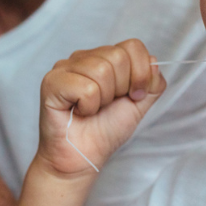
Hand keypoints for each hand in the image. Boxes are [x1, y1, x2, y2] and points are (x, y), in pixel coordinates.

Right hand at [35, 40, 165, 177]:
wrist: (82, 159)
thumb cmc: (105, 131)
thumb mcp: (138, 104)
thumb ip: (151, 83)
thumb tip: (153, 61)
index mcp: (103, 58)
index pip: (132, 46)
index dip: (140, 73)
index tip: (134, 96)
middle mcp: (82, 57)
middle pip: (118, 56)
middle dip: (121, 88)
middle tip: (106, 105)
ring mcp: (64, 68)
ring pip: (101, 70)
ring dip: (103, 99)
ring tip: (91, 109)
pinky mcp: (51, 82)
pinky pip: (86, 87)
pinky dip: (89, 106)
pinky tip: (79, 112)